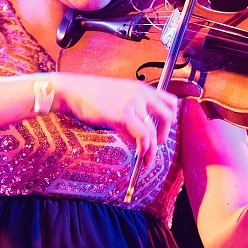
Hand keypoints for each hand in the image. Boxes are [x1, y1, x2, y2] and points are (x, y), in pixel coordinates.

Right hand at [50, 72, 179, 167]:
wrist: (77, 90)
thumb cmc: (94, 97)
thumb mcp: (120, 103)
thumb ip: (133, 119)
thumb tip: (140, 141)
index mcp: (142, 89)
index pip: (170, 101)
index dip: (171, 118)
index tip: (165, 129)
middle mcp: (141, 94)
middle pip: (168, 115)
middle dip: (165, 134)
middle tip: (157, 144)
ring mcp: (134, 103)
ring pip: (154, 130)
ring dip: (153, 149)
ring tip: (147, 158)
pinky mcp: (124, 114)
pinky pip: (143, 135)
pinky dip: (144, 148)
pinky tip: (140, 154)